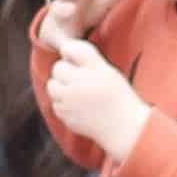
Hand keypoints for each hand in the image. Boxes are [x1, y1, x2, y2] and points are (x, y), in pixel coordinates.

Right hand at [37, 0, 122, 56]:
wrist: (65, 29)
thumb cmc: (86, 9)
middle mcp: (64, 0)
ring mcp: (59, 18)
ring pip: (58, 11)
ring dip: (63, 9)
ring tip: (71, 9)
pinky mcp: (58, 36)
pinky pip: (59, 39)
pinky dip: (63, 42)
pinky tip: (67, 46)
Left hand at [45, 38, 146, 163]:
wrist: (124, 127)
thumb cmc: (117, 96)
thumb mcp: (106, 70)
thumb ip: (85, 57)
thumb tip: (63, 50)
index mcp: (93, 69)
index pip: (68, 49)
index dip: (70, 52)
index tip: (77, 60)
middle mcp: (79, 84)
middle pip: (57, 69)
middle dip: (64, 71)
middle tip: (79, 78)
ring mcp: (71, 102)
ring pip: (52, 87)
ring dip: (60, 87)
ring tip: (77, 92)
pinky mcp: (67, 118)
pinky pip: (56, 105)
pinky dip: (63, 105)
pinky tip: (79, 107)